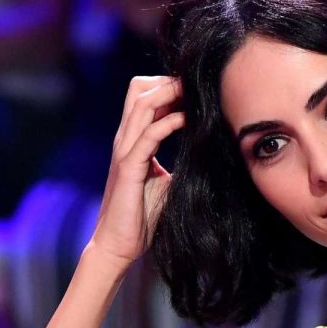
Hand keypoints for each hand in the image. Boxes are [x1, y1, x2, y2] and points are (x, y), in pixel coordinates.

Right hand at [90, 76, 183, 268]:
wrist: (118, 245)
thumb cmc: (142, 216)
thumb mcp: (166, 181)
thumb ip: (179, 163)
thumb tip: (208, 154)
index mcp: (133, 140)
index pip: (144, 96)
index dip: (168, 85)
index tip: (196, 88)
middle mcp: (126, 140)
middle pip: (139, 89)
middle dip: (169, 81)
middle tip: (197, 85)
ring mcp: (124, 152)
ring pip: (142, 105)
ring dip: (170, 94)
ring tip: (194, 92)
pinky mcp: (128, 168)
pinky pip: (148, 135)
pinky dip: (169, 122)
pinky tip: (187, 120)